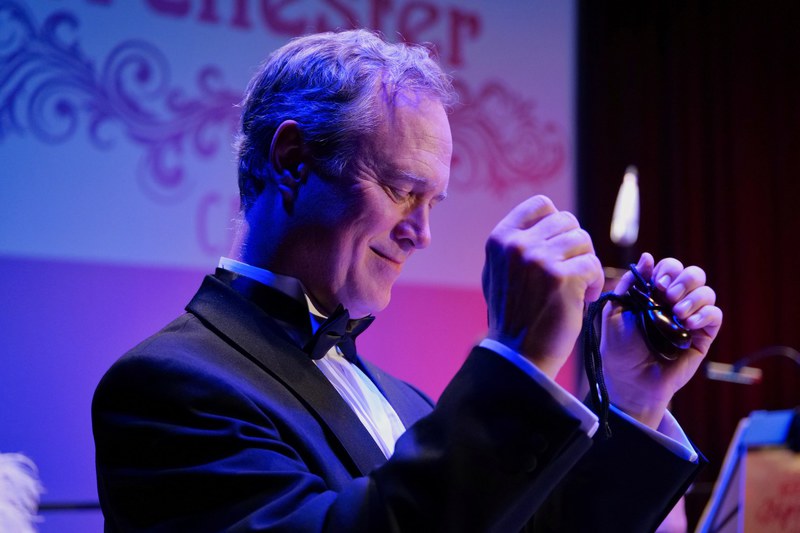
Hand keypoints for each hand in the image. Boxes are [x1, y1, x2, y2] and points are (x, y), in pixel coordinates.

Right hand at [483, 196, 603, 377]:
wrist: (517, 355)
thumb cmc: (513, 315)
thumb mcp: (500, 271)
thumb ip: (517, 244)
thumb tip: (543, 220)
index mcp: (500, 238)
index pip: (541, 204)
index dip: (556, 222)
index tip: (557, 246)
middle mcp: (517, 244)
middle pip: (568, 221)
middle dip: (575, 247)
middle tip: (570, 272)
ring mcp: (539, 259)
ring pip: (584, 241)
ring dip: (586, 264)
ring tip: (576, 287)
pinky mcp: (562, 278)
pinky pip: (594, 265)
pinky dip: (594, 283)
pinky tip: (582, 299)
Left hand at [601, 253, 722, 427]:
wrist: (629, 378)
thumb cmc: (619, 346)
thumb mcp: (616, 310)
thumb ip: (630, 283)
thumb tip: (648, 256)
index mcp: (655, 292)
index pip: (671, 268)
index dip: (667, 270)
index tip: (656, 284)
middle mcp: (675, 302)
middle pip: (694, 274)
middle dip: (682, 279)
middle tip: (667, 295)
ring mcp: (691, 318)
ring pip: (707, 292)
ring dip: (692, 297)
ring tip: (676, 312)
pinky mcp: (702, 337)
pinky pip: (715, 315)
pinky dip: (704, 313)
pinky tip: (688, 322)